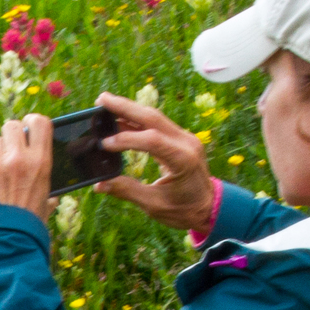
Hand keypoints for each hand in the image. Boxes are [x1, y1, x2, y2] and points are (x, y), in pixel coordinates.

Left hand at [0, 112, 53, 227]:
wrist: (6, 245)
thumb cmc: (29, 225)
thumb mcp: (46, 201)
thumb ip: (46, 186)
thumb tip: (50, 186)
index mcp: (40, 163)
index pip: (39, 122)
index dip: (32, 123)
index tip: (28, 129)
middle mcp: (17, 160)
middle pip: (10, 126)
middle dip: (9, 137)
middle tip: (9, 152)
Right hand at [94, 91, 220, 235]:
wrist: (209, 208)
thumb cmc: (183, 210)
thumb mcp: (154, 205)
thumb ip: (127, 191)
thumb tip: (99, 185)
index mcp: (183, 160)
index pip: (152, 141)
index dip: (126, 139)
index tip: (104, 143)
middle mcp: (186, 143)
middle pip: (153, 117)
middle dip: (125, 107)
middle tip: (101, 99)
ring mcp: (185, 138)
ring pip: (154, 117)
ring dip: (130, 109)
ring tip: (105, 104)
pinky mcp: (180, 138)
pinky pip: (157, 124)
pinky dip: (137, 120)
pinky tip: (120, 119)